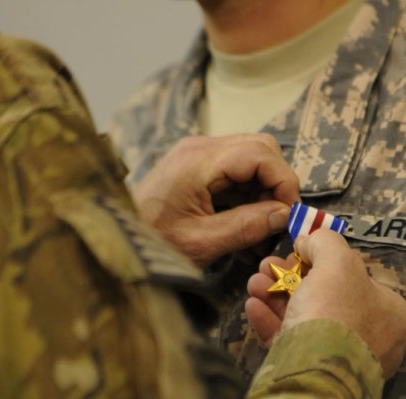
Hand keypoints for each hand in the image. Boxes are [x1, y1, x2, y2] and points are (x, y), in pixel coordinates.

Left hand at [131, 134, 299, 266]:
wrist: (116, 239)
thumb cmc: (152, 242)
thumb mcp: (202, 242)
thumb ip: (247, 227)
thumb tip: (286, 215)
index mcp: (199, 161)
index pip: (261, 154)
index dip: (283, 182)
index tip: (289, 215)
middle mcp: (200, 148)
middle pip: (262, 149)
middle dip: (277, 185)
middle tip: (277, 222)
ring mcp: (198, 154)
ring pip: (253, 159)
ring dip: (265, 193)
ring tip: (261, 232)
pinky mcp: (197, 167)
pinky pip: (237, 172)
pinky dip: (249, 196)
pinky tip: (246, 227)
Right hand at [245, 230, 405, 378]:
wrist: (315, 373)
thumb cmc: (336, 311)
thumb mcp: (337, 261)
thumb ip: (325, 242)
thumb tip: (308, 241)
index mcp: (391, 313)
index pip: (359, 280)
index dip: (325, 262)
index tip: (297, 254)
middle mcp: (374, 339)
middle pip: (327, 297)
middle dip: (291, 278)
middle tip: (267, 267)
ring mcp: (342, 361)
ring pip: (305, 319)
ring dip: (275, 296)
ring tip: (253, 283)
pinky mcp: (314, 375)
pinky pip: (292, 342)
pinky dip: (271, 322)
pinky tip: (252, 306)